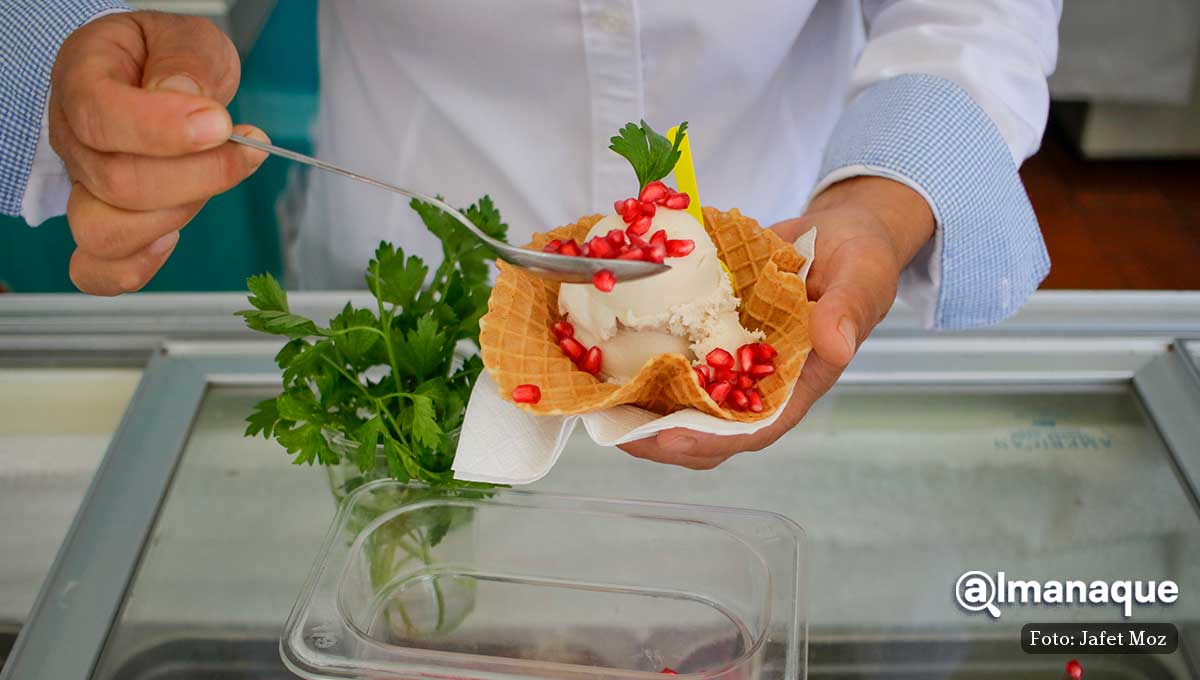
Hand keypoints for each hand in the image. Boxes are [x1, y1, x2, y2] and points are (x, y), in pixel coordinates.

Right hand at [49, 11, 268, 294]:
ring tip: (216, 179)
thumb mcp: (186, 38)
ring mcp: (84, 188)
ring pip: (103, 231)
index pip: (102, 115)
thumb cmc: (168, 59)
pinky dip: (135, 267)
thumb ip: (185, 62)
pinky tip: (172, 239)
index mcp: (83, 81)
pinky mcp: (104, 223)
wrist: (154, 77)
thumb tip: (189, 100)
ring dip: (176, 216)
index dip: (163, 129)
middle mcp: (74, 140)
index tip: (220, 123)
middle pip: (118, 182)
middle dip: (199, 175)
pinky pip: (94, 269)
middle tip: (246, 148)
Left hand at [619, 176, 934, 468]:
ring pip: (682, 403)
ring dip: (641, 407)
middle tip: (613, 425)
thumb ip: (848, 310)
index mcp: (798, 382)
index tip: (668, 439)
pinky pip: (674, 361)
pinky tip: (604, 355)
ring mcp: (733, 364)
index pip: (753, 430)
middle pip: (706, 431)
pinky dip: (641, 362)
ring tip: (597, 402)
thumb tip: (835, 347)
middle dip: (658, 436)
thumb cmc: (859, 258)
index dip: (708, 440)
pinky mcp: (712, 339)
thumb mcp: (863, 275)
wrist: (839, 230)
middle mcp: (760, 383)